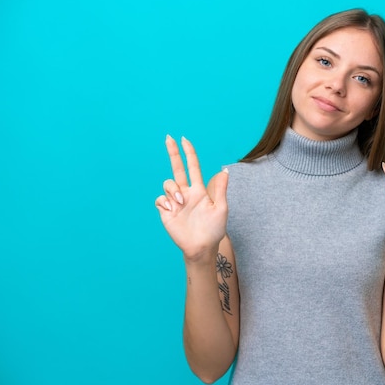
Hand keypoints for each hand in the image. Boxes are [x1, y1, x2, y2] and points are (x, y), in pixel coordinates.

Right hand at [155, 135, 228, 262]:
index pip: (193, 167)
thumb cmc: (214, 230)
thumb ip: (220, 189)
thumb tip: (224, 170)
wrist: (202, 247)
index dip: (189, 154)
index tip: (184, 139)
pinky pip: (160, 199)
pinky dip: (165, 201)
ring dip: (172, 190)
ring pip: (168, 184)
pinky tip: (172, 210)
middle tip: (168, 137)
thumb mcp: (221, 209)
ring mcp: (175, 202)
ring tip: (180, 203)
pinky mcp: (166, 211)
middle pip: (177, 168)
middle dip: (173, 153)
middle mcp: (186, 193)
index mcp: (199, 190)